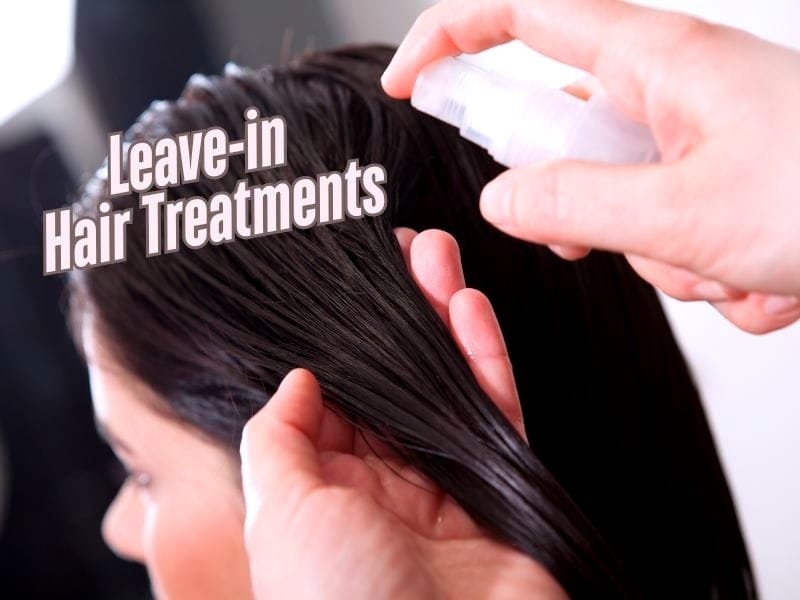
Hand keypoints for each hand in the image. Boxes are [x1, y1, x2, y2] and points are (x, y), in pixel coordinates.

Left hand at [239, 229, 564, 599]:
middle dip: (397, 313)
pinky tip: (468, 305)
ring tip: (435, 254)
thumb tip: (297, 380)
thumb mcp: (278, 513)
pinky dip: (485, 357)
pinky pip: (496, 411)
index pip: (337, 394)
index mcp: (325, 489)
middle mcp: (386, 484)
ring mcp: (446, 484)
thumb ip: (279, 438)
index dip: (344, 337)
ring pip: (446, 384)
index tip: (351, 281)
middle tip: (401, 249)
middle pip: (395, 380)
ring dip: (442, 317)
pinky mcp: (501, 487)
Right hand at [381, 0, 799, 333]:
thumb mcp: (682, 211)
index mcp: (655, 61)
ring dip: (659, 256)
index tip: (407, 84)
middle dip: (580, 208)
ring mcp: (694, 141)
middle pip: (564, 135)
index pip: (519, 19)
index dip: (450, 41)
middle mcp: (670, 92)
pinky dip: (700, 271)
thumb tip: (501, 201)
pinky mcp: (717, 184)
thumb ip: (571, 204)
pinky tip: (759, 277)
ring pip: (618, 205)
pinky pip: (669, 236)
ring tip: (729, 264)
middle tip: (617, 236)